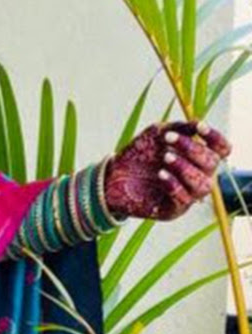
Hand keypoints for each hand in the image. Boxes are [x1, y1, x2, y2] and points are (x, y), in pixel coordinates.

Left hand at [104, 121, 231, 220]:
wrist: (113, 176)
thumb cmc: (139, 154)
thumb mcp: (155, 135)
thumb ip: (177, 129)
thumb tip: (197, 124)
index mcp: (197, 158)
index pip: (220, 150)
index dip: (215, 138)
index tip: (198, 126)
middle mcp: (197, 177)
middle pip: (211, 164)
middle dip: (192, 149)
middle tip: (168, 138)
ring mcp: (187, 195)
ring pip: (202, 185)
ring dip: (185, 168)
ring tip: (165, 156)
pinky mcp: (172, 209)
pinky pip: (182, 200)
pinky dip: (173, 184)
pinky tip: (160, 174)